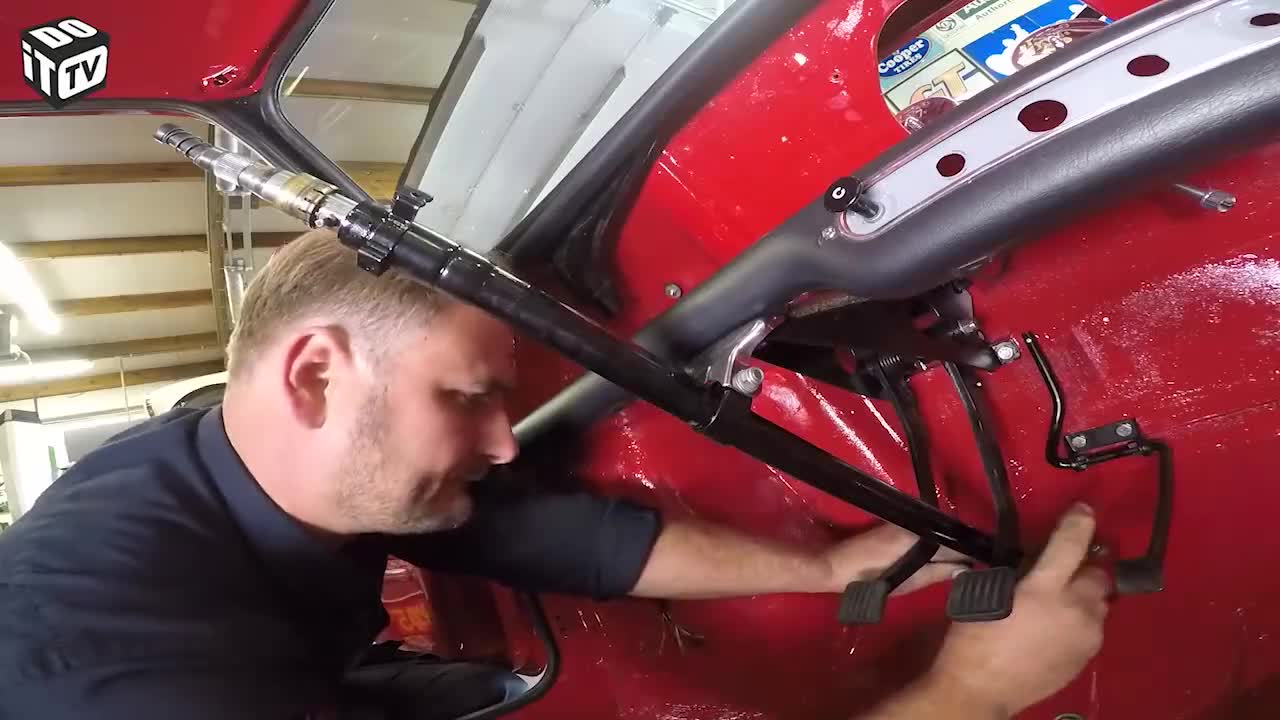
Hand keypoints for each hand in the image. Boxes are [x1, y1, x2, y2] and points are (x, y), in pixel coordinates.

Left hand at [823, 523, 969, 594]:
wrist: (835, 565)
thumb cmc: (870, 578)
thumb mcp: (908, 581)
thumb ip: (938, 573)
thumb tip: (966, 568)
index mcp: (921, 535)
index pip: (957, 542)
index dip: (971, 554)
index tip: (982, 565)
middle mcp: (916, 523)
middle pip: (948, 535)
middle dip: (960, 549)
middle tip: (973, 567)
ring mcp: (904, 522)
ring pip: (936, 533)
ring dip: (946, 545)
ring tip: (959, 562)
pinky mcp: (895, 524)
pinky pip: (923, 532)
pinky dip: (932, 542)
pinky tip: (936, 554)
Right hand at [923, 504, 1108, 715]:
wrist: (981, 689)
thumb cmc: (973, 637)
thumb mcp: (987, 592)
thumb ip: (1018, 572)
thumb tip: (1035, 560)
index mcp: (1044, 589)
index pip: (1071, 544)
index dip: (1080, 523)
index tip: (1083, 511)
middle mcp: (1075, 609)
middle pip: (1098, 575)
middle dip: (1084, 566)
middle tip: (1062, 566)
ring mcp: (1086, 636)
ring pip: (1099, 602)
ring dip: (1083, 594)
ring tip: (1059, 599)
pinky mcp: (1087, 656)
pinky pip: (1092, 627)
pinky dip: (1080, 618)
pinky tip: (1056, 625)